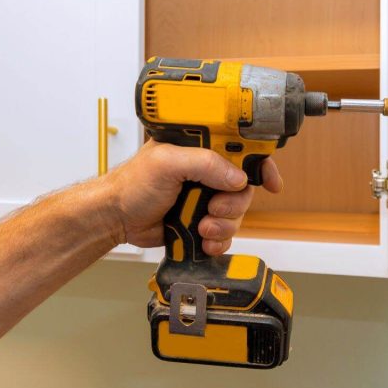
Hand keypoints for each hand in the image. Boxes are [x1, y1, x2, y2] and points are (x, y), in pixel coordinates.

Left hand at [100, 141, 282, 253]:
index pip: (241, 148)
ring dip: (225, 224)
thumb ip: (205, 164)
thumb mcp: (168, 163)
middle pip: (244, 186)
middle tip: (215, 209)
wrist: (116, 218)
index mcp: (200, 147)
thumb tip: (238, 178)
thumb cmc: (132, 184)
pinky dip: (219, 239)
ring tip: (202, 227)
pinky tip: (204, 240)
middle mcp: (206, 170)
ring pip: (237, 213)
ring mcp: (204, 196)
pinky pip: (225, 232)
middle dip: (235, 203)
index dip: (260, 163)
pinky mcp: (200, 220)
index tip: (271, 182)